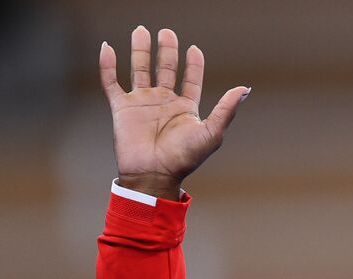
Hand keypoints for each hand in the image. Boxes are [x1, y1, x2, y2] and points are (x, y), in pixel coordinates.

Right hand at [100, 26, 248, 199]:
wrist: (154, 173)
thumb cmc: (184, 158)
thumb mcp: (211, 133)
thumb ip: (226, 109)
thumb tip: (245, 89)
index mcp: (185, 108)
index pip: (191, 80)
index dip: (193, 65)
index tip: (194, 49)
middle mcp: (164, 103)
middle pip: (165, 69)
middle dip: (167, 50)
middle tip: (166, 32)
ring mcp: (142, 103)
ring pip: (140, 69)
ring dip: (140, 50)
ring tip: (141, 31)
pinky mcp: (121, 107)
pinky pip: (111, 81)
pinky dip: (107, 64)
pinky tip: (108, 47)